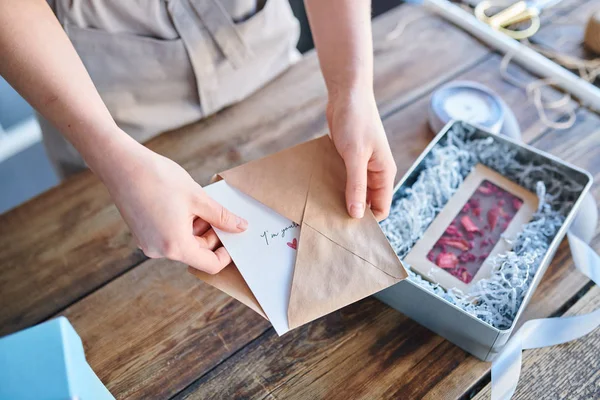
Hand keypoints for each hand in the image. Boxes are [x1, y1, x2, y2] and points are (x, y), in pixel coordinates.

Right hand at [98, 136, 246, 273]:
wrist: (121, 164)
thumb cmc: (158, 178)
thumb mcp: (198, 197)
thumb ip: (221, 216)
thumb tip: (240, 227)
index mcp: (175, 246)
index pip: (209, 265)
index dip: (226, 254)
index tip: (234, 236)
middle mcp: (159, 251)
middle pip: (197, 253)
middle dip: (212, 235)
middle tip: (217, 212)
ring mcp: (148, 243)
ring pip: (184, 244)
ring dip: (197, 228)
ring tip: (198, 203)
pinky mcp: (142, 234)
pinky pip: (169, 236)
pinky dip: (182, 225)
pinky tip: (183, 204)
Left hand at [327, 89, 396, 220]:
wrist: (347, 94)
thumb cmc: (357, 121)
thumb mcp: (356, 156)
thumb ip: (356, 186)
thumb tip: (357, 215)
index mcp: (384, 173)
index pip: (381, 208)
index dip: (368, 221)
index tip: (348, 231)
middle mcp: (374, 173)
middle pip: (366, 203)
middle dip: (352, 213)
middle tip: (331, 224)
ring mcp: (360, 166)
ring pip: (352, 192)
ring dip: (340, 200)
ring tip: (323, 211)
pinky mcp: (347, 160)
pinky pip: (342, 180)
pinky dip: (333, 186)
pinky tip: (320, 193)